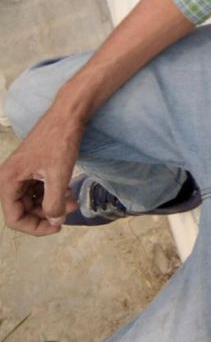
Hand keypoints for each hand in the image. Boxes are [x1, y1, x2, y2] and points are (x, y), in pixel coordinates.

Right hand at [0, 102, 83, 234]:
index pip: (14, 218)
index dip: (36, 227)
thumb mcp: (58, 176)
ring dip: (51, 204)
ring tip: (72, 200)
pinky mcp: (30, 168)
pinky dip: (51, 193)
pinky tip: (67, 190)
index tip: (58, 226)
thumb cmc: (60, 141)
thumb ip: (54, 203)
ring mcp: (20, 172)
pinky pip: (37, 189)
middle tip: (70, 210)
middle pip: (23, 210)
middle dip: (47, 214)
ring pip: (31, 201)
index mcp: (8, 181)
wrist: (68, 114)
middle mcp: (9, 178)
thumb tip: (55, 221)